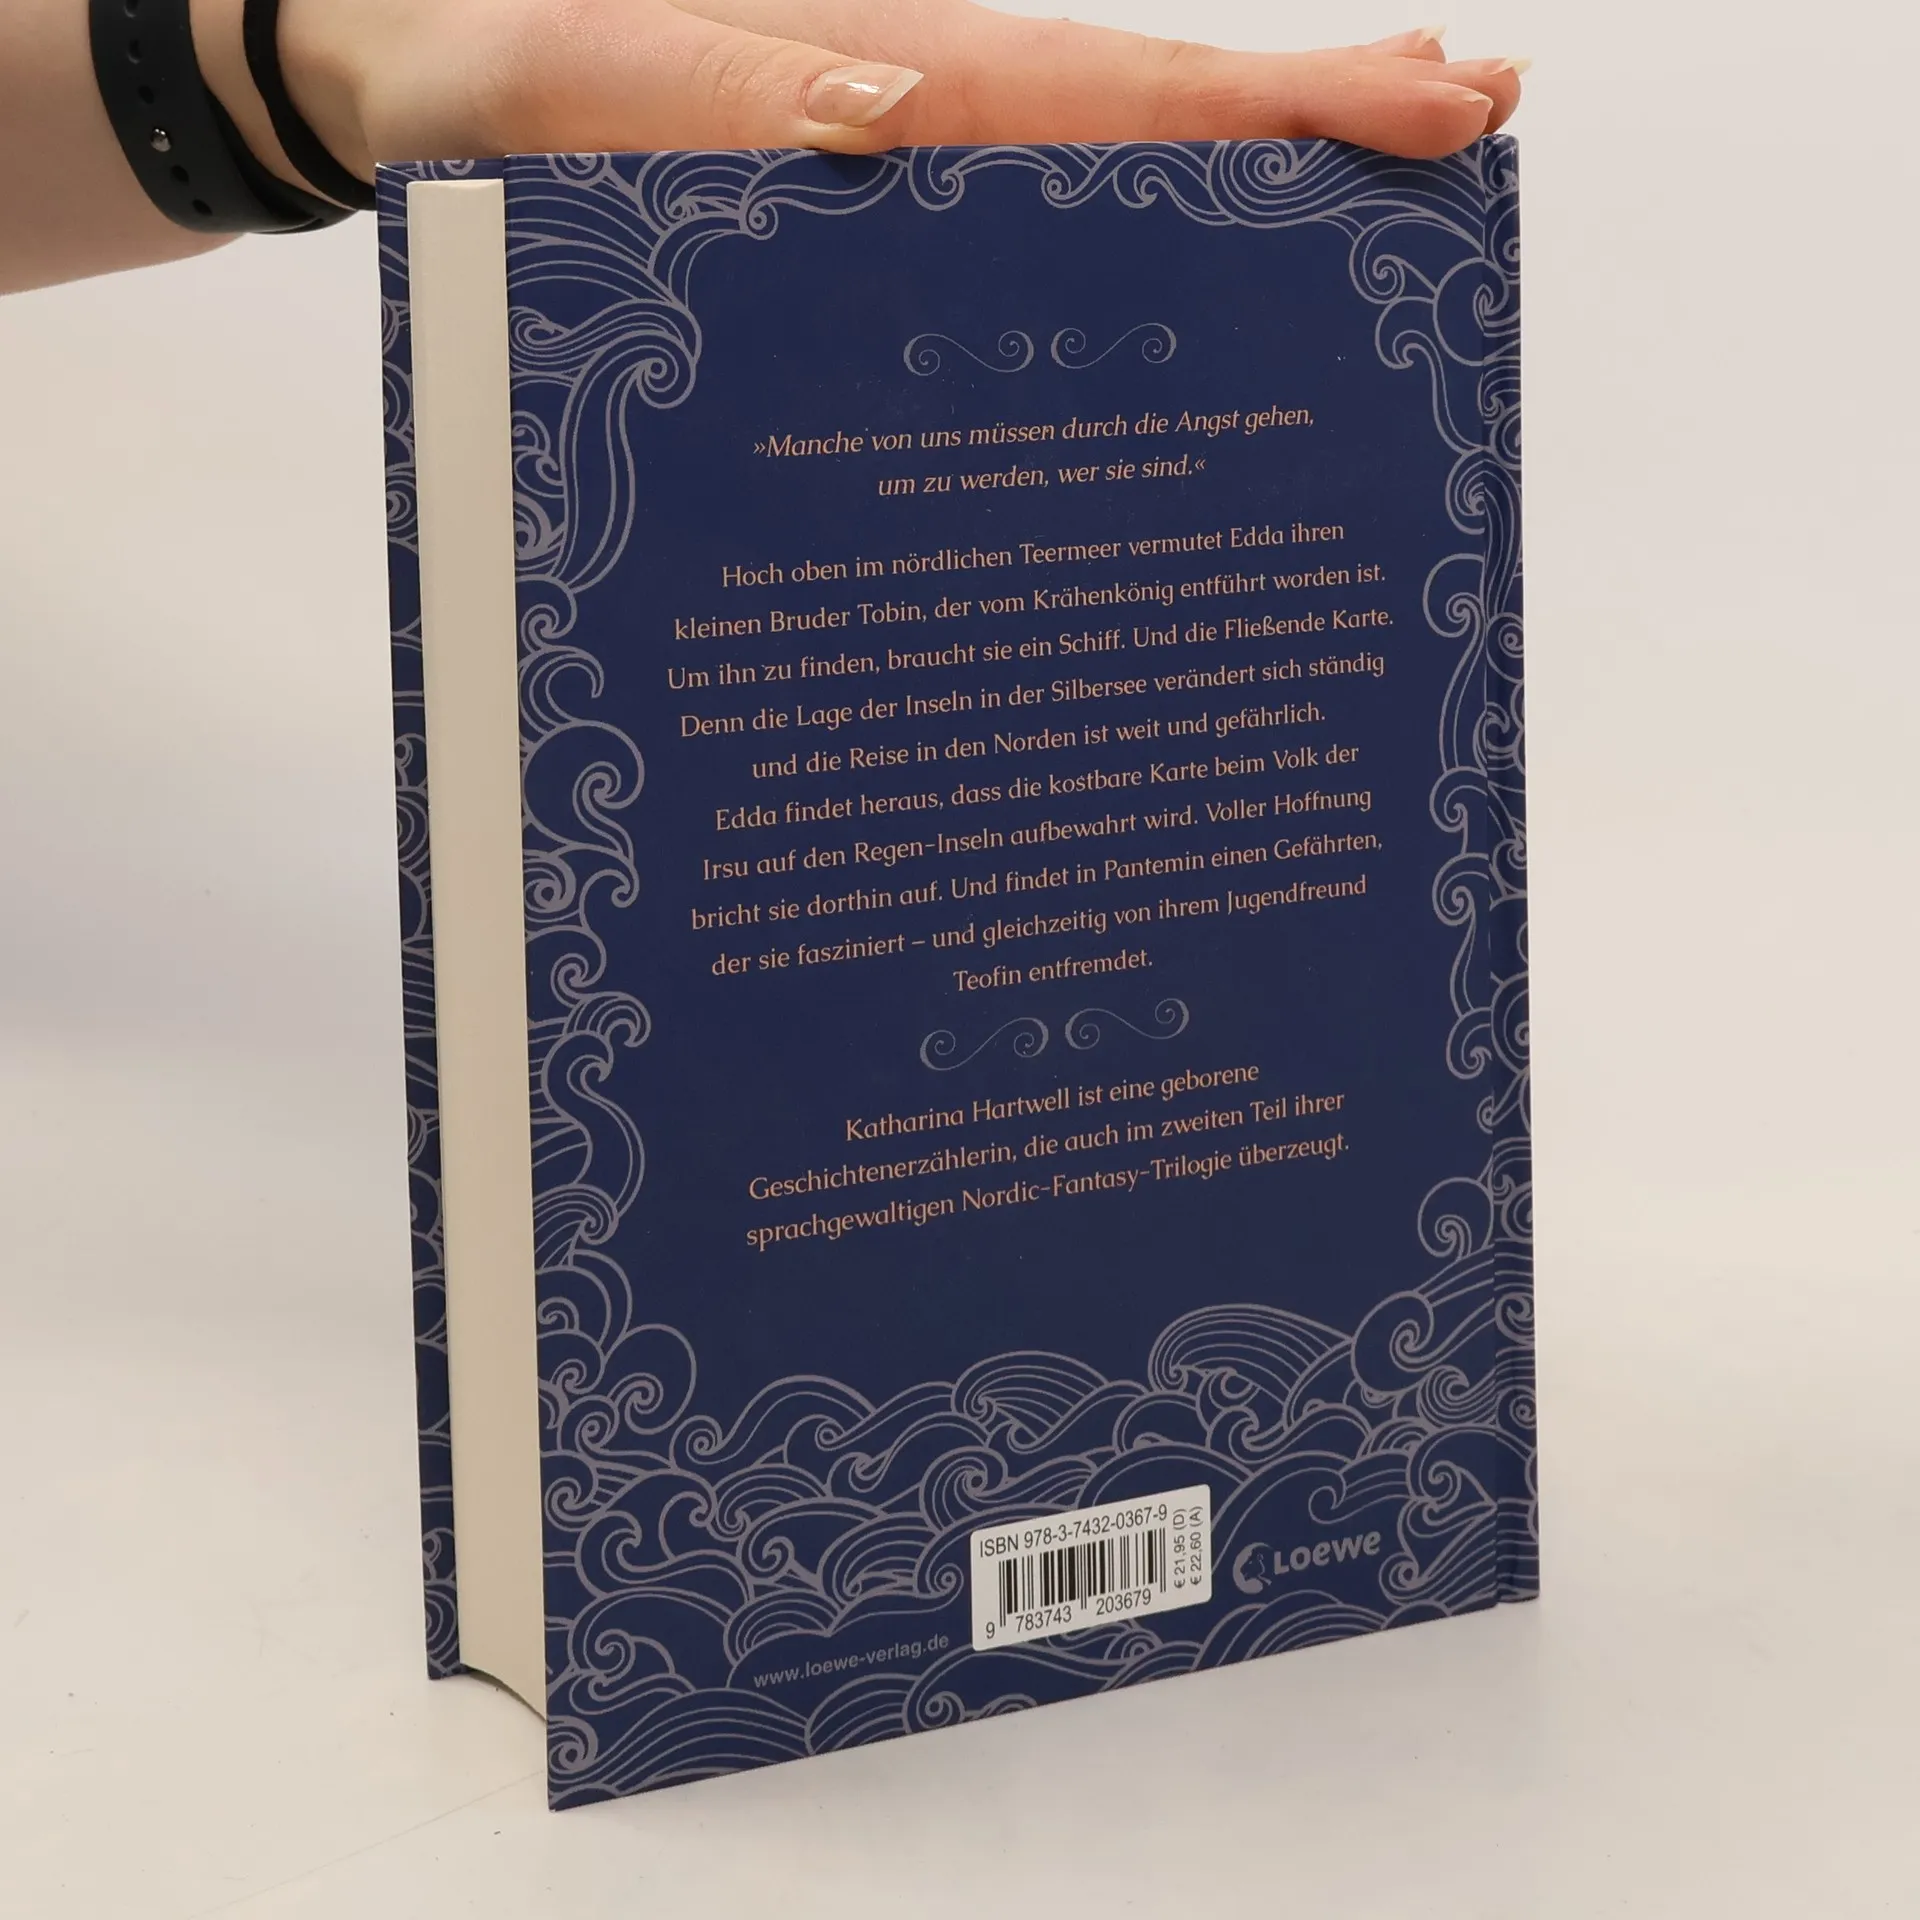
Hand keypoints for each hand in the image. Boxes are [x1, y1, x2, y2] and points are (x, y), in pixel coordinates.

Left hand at [200, 2, 1523, 195]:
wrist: (410, 66)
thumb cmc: (494, 80)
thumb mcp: (588, 93)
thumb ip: (730, 100)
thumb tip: (896, 114)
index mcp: (895, 72)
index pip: (1124, 90)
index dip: (1283, 104)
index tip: (1440, 97)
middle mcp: (924, 101)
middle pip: (1149, 113)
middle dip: (1310, 120)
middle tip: (1469, 122)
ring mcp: (907, 148)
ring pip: (1101, 160)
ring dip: (1238, 172)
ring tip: (1380, 177)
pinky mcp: (866, 201)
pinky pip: (1017, 215)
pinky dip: (1116, 225)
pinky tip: (1164, 260)